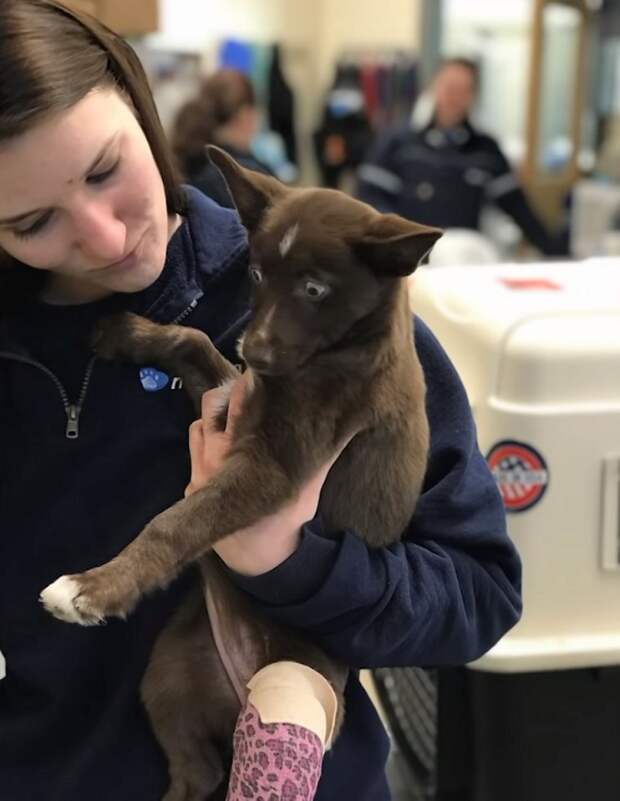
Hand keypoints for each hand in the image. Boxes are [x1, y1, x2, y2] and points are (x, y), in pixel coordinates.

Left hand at [185, 375, 349, 575]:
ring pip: (198, 424)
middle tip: (247, 395)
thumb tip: (339, 420)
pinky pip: (193, 451)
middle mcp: (215, 455)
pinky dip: (205, 443)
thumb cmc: (286, 518)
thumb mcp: (308, 484)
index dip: (248, 384)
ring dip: (214, 418)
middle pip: (211, 403)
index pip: (239, 398)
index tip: (262, 379)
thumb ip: (317, 452)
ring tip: (236, 421)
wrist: (260, 559)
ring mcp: (198, 470)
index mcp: (244, 450)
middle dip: (228, 395)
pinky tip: (224, 448)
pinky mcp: (190, 485)